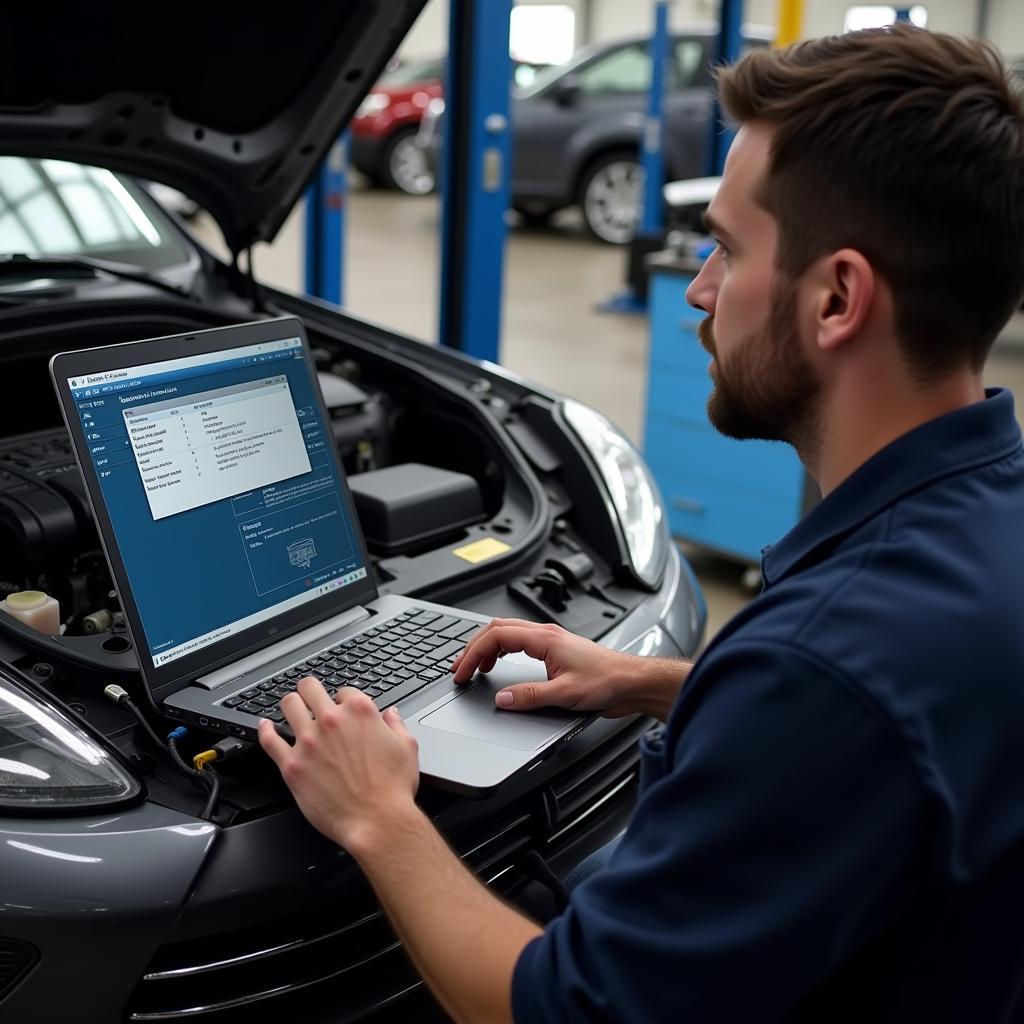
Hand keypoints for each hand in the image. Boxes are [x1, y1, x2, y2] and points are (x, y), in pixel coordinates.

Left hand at [258, 677, 419, 849]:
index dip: (343, 700)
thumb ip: (396, 725)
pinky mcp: (292, 765)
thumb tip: (391, 715)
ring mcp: (309, 742)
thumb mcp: (407, 748)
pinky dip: (265, 729)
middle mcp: (331, 721)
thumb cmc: (393, 790)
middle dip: (310, 691)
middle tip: (310, 698)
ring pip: (289, 705)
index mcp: (360, 712)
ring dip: (291, 704)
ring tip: (291, 708)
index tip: (342, 710)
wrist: (377, 821)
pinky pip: (269, 739)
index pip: (344, 691)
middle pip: (310, 688)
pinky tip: (265, 725)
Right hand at [451, 618, 654, 716]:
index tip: (462, 672)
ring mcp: (550, 641)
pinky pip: (519, 642)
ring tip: (475, 668)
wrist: (631, 681)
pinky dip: (501, 651)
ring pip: (507, 633)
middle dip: (474, 648)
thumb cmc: (607, 681)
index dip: (473, 653)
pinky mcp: (555, 651)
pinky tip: (499, 665)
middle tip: (460, 669)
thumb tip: (501, 699)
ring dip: (487, 648)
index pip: (496, 636)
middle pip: (497, 629)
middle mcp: (546, 635)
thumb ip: (530, 697)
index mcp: (545, 639)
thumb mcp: (565, 694)